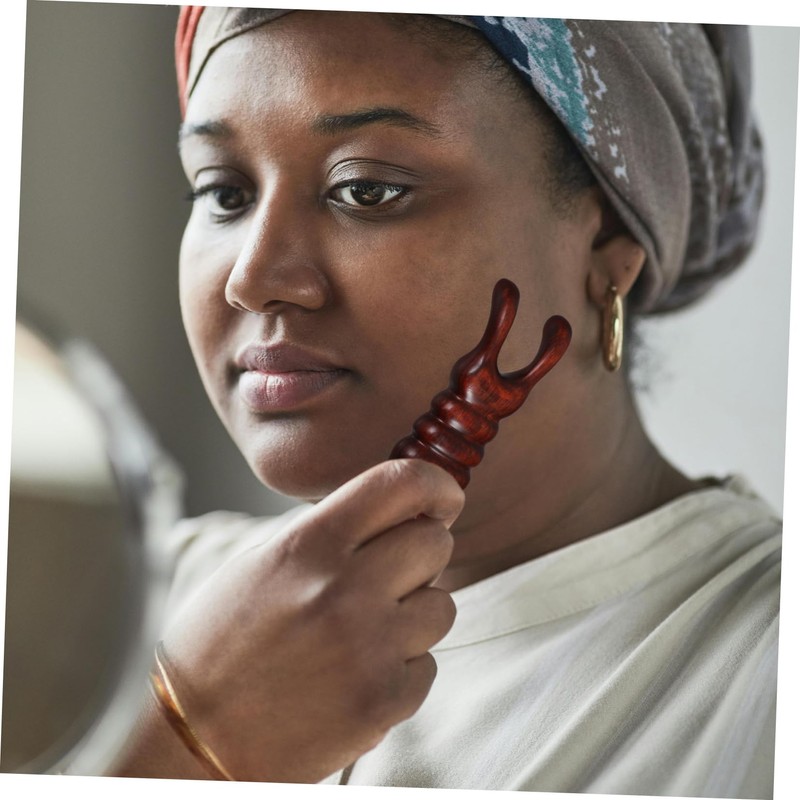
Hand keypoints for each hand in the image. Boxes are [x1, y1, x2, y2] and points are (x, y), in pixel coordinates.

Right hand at [158, 458, 463, 781]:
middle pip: (435, 542)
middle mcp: (342, 589)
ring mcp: (367, 648)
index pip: (398, 484)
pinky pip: (427, 665)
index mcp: (307, 545)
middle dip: (424, 554)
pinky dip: (401, 669)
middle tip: (396, 572)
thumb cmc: (220, 644)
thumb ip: (331, 533)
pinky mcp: (382, 702)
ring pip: (442, 605)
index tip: (442, 498)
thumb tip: (399, 512)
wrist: (189, 740)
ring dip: (415, 614)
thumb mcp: (263, 564)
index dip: (434, 483)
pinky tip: (356, 675)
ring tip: (366, 631)